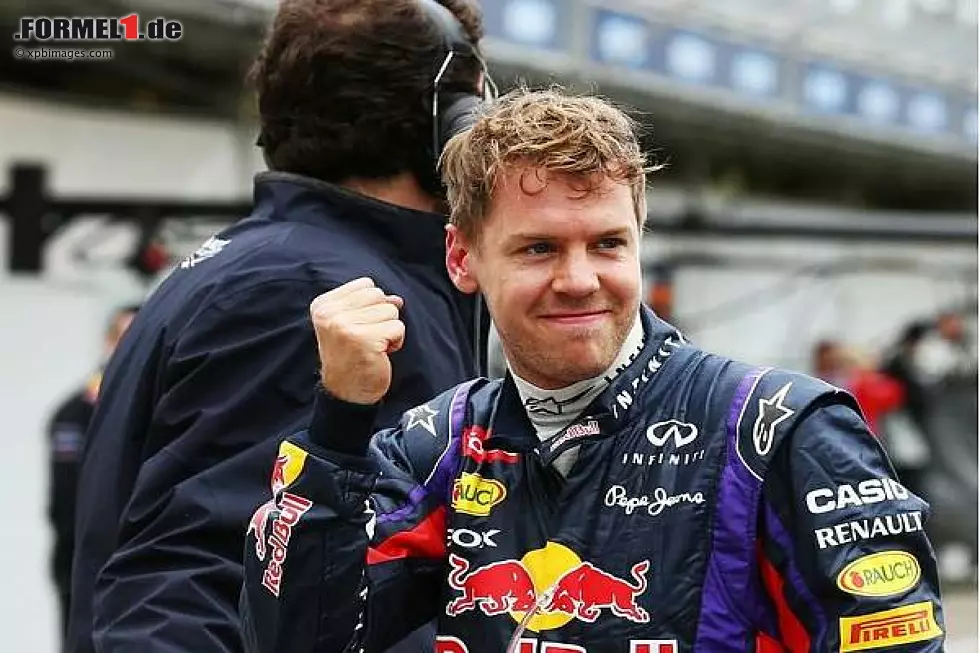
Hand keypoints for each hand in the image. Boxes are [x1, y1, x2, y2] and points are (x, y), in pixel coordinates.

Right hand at [310, 277, 404, 403]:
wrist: (346, 392)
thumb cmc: (352, 356)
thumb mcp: (352, 323)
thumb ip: (371, 305)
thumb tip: (396, 298)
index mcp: (323, 305)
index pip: (365, 284)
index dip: (372, 305)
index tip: (360, 326)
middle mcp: (330, 314)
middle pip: (378, 295)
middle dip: (382, 316)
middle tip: (368, 338)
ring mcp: (345, 326)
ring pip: (391, 310)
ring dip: (389, 330)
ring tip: (374, 346)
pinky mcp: (364, 339)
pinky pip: (398, 327)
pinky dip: (396, 341)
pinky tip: (381, 353)